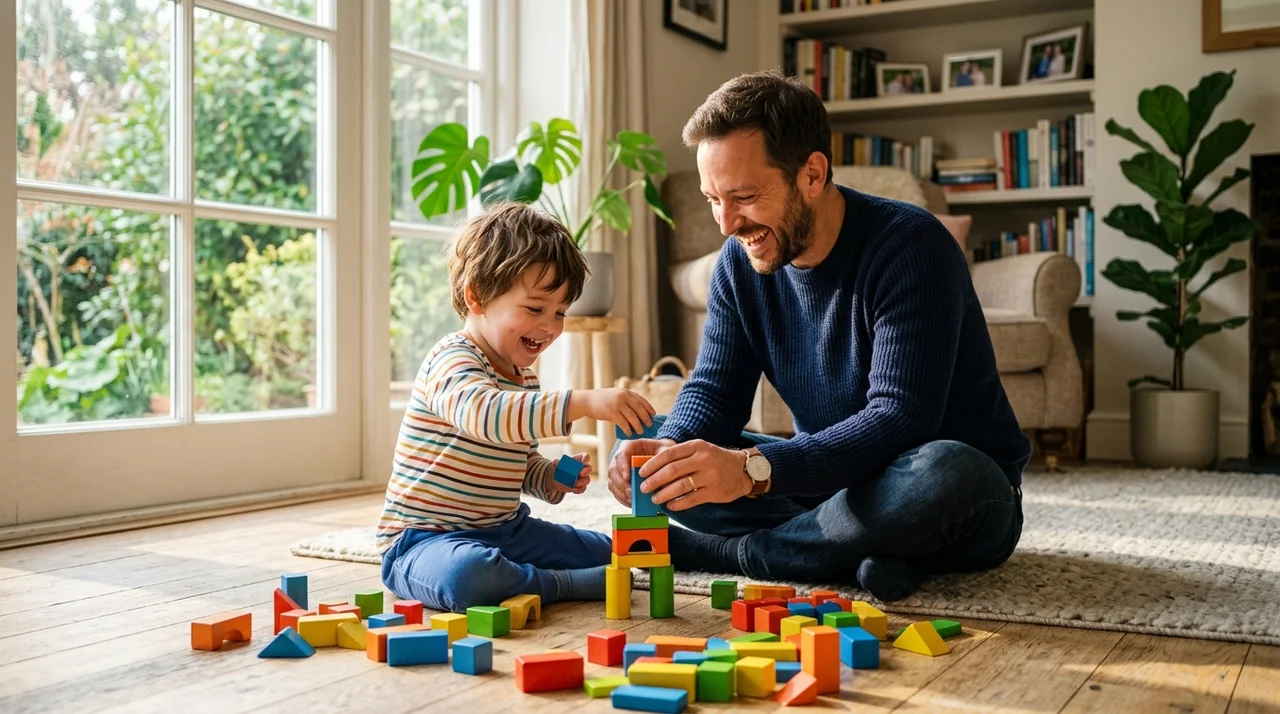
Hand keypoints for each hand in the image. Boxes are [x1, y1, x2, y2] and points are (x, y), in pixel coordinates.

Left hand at [552, 452, 591, 494]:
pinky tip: (574, 490)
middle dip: (586, 471)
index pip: (586, 456)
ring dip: (581, 482)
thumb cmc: (559, 468)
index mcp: (578, 460)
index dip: (586, 458)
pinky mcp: (580, 486)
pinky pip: (583, 488)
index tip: (583, 461)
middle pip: (589, 468)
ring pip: (587, 479)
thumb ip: (556, 462)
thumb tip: (556, 462)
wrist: (556, 479)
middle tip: (581, 474)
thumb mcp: (556, 464)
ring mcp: (583, 477)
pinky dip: (579, 490)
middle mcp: (583, 468)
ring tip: (574, 484)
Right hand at [585, 388, 655, 436]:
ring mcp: (617, 404)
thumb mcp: (615, 395)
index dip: (648, 407)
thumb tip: (637, 413)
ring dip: (638, 425)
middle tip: (649, 424)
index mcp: (625, 392)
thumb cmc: (602, 400)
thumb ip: (625, 401)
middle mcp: (623, 396)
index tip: (653, 414)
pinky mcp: (612, 412)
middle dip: (646, 417)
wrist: (587, 400)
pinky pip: (623, 423)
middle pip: (639, 408)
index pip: (641, 400)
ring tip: (641, 431)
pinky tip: (630, 433)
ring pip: (632, 417)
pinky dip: (628, 429)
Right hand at [607, 437, 674, 507]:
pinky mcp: (620, 483)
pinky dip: (623, 498)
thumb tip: (660, 478)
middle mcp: (620, 459)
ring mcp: (618, 471)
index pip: (621, 455)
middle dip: (621, 484)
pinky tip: (632, 503)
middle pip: (613, 471)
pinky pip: (616, 492)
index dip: (622, 467)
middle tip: (631, 493)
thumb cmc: (663, 452)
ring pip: (612, 483)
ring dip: (621, 493)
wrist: (662, 457)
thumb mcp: (665, 451)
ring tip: (632, 500)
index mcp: (629, 447)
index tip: (628, 477)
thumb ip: (662, 460)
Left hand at [636, 440, 750, 511]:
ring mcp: (709, 476)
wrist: (743, 470)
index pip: (669, 454)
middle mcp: (703, 459)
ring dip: (664, 494)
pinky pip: (690, 499)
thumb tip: (653, 467)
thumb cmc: (715, 459)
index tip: (641, 472)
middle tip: (644, 488)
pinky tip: (670, 505)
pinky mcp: (714, 492)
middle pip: (672, 470)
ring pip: (680, 486)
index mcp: (696, 446)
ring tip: (655, 498)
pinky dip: (677, 504)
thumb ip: (680, 456)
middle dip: (654, 480)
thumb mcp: (700, 450)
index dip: (652, 464)